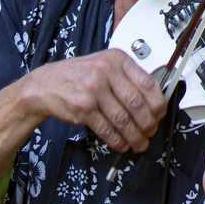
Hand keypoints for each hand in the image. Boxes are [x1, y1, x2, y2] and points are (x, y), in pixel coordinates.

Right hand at [23, 48, 166, 152]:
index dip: (158, 103)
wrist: (44, 85)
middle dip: (148, 124)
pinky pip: (107, 128)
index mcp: (116, 60)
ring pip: (123, 119)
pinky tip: (122, 143)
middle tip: (150, 132)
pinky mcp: (83, 107)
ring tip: (139, 143)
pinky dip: (117, 140)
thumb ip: (125, 79)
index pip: (147, 83)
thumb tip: (152, 103)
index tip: (160, 114)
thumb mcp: (103, 67)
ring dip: (134, 136)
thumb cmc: (76, 77)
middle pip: (137, 103)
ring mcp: (93, 89)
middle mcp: (105, 71)